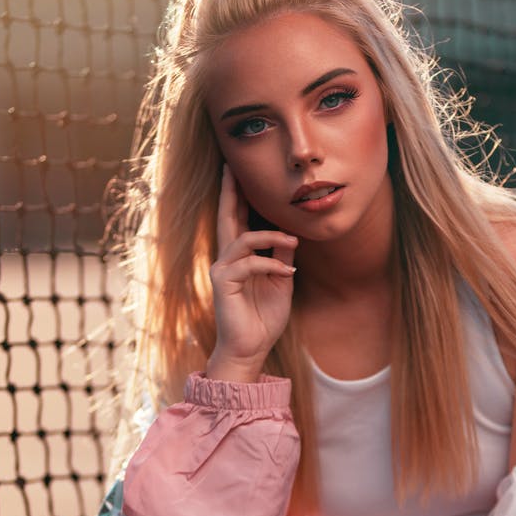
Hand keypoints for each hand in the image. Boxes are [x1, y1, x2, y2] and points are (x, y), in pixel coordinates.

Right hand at [206, 166, 296, 381]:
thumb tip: (291, 232)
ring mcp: (222, 269)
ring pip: (243, 237)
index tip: (240, 173)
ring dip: (272, 236)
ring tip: (293, 241)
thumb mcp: (281, 281)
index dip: (238, 197)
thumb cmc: (264, 318)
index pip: (237, 220)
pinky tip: (289, 271)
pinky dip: (272, 264)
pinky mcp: (223, 282)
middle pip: (226, 217)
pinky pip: (249, 262)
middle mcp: (227, 258)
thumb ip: (282, 255)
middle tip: (232, 167)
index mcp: (240, 257)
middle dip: (230, 192)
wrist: (251, 348)